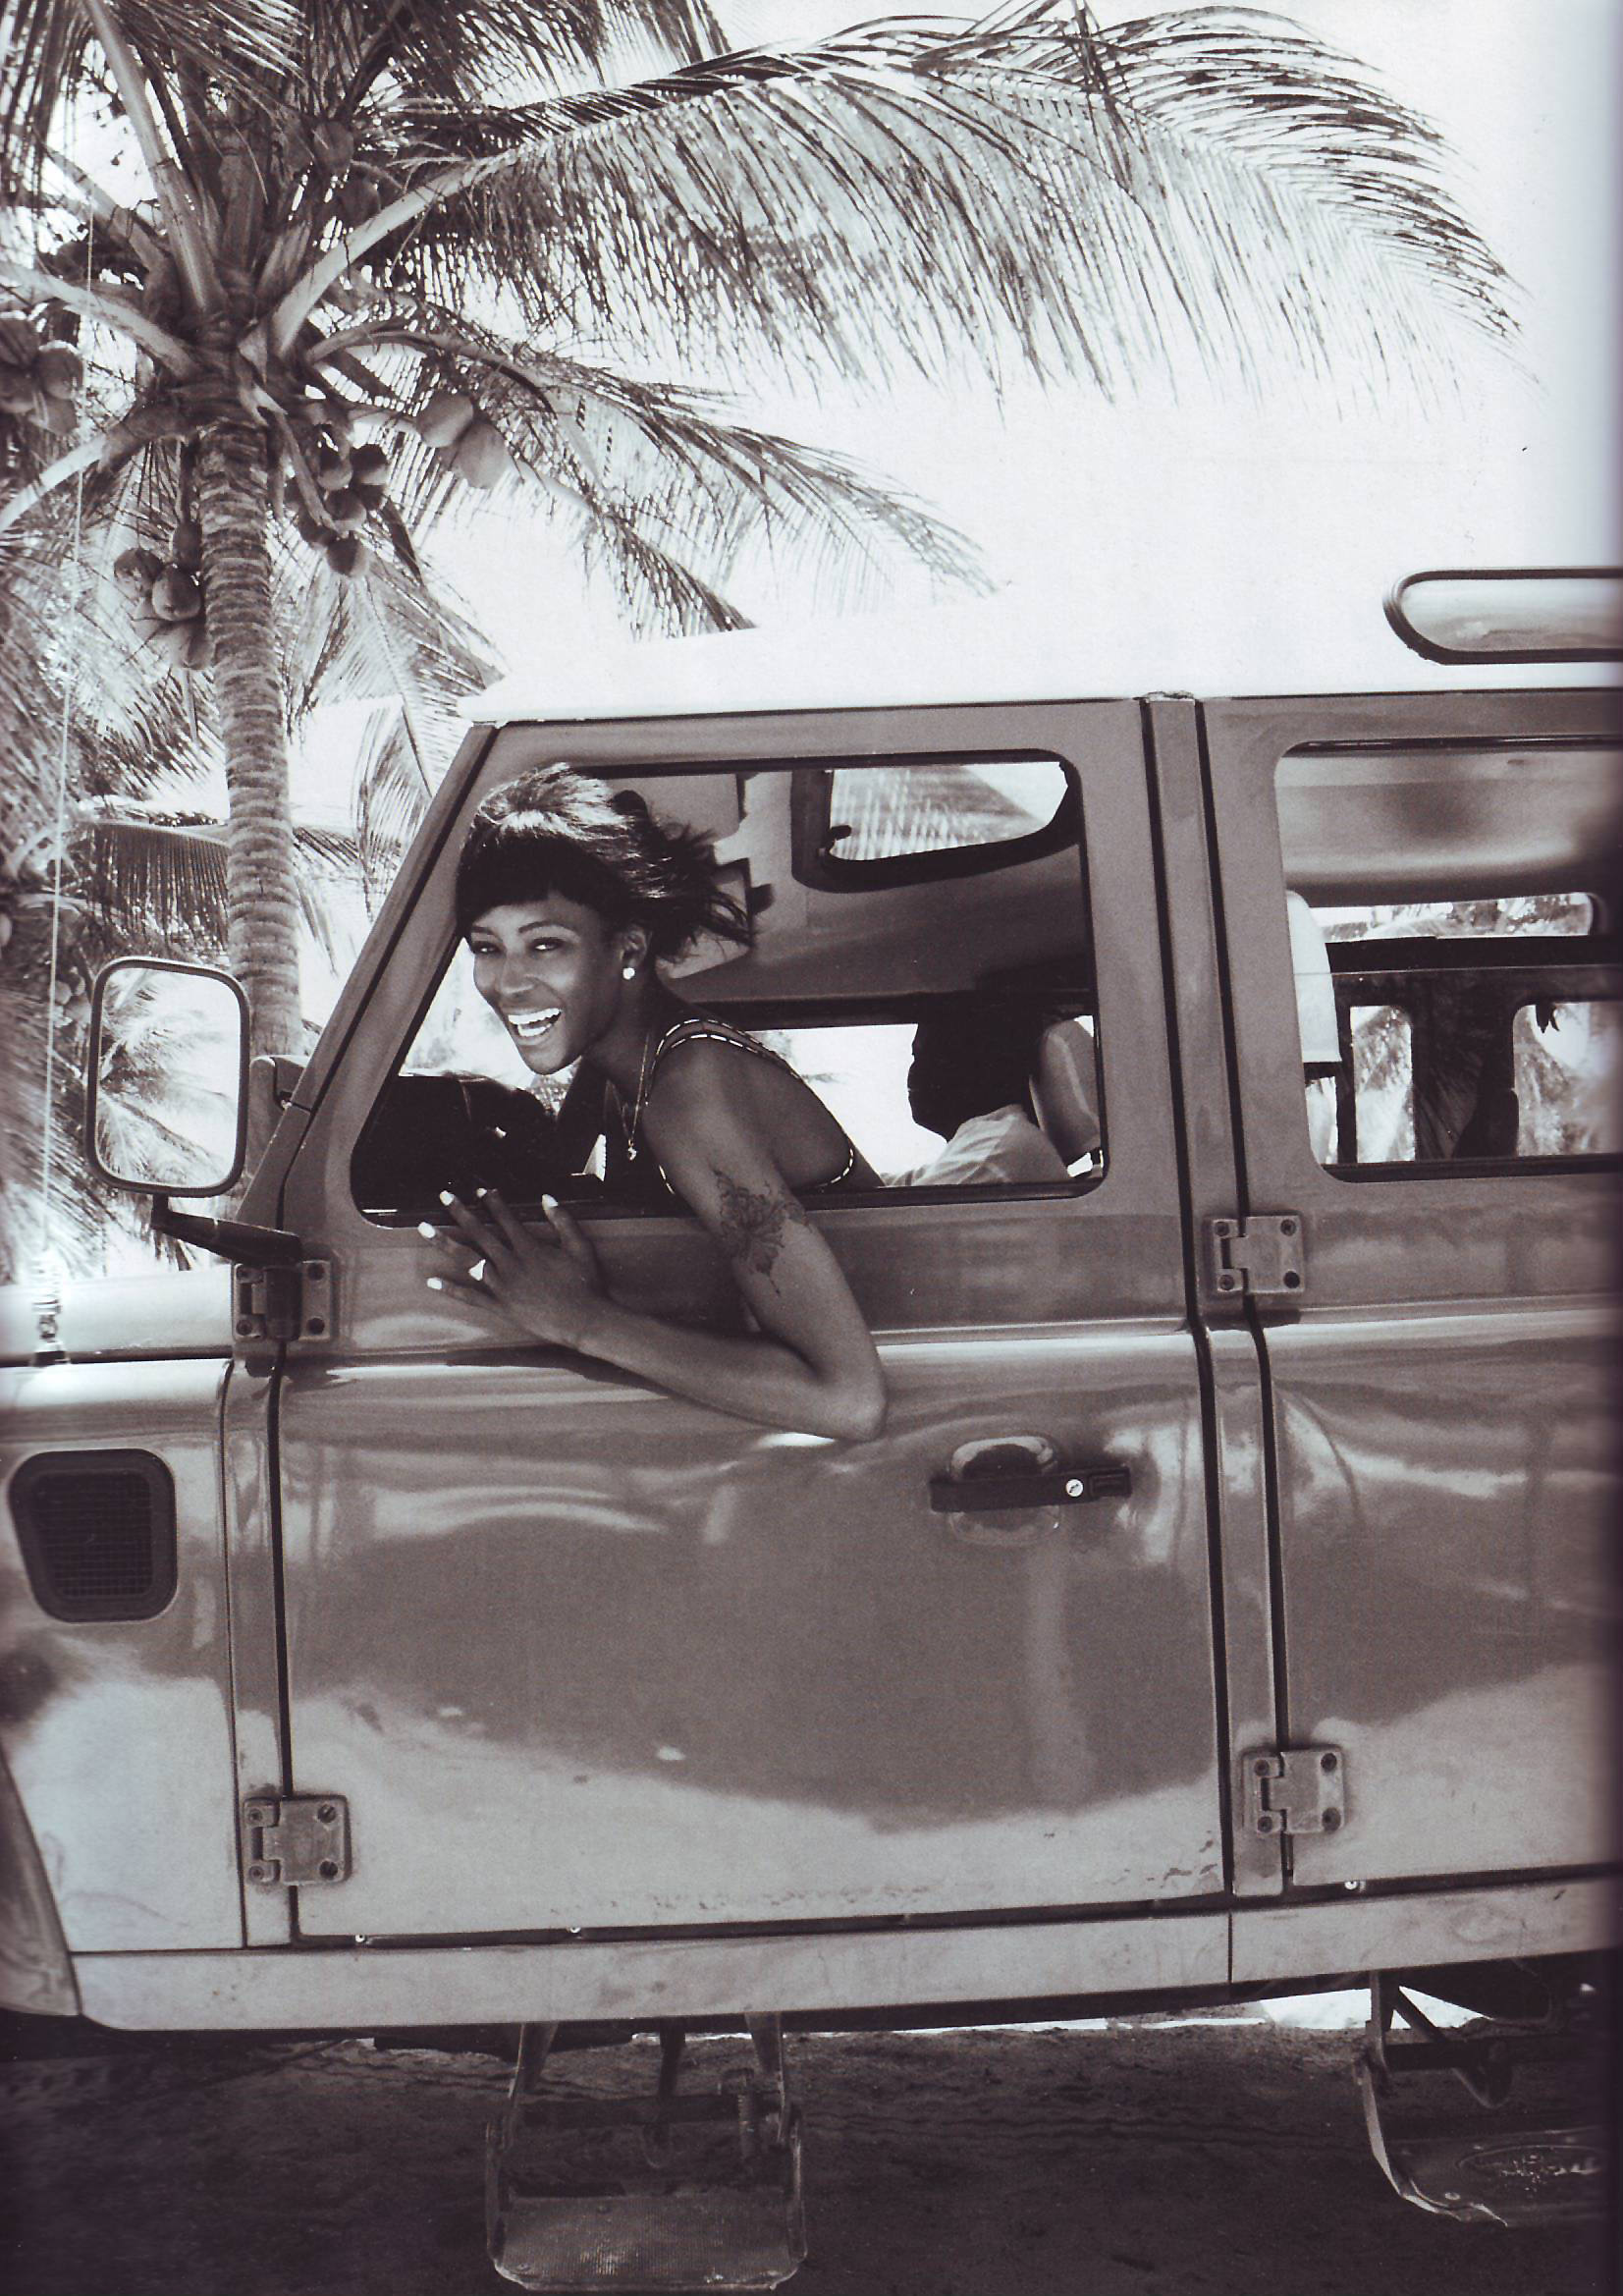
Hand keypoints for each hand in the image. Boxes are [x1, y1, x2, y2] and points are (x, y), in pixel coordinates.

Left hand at [423, 1188, 604, 1349]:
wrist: (583, 1320)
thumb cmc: (585, 1283)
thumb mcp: (580, 1246)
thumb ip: (562, 1220)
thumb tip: (546, 1197)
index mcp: (529, 1247)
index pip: (505, 1218)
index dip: (492, 1202)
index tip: (480, 1190)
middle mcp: (511, 1263)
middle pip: (479, 1232)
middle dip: (459, 1212)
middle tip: (443, 1196)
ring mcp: (502, 1286)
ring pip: (467, 1260)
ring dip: (445, 1243)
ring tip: (425, 1229)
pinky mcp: (500, 1306)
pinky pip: (470, 1296)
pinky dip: (450, 1289)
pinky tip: (432, 1281)